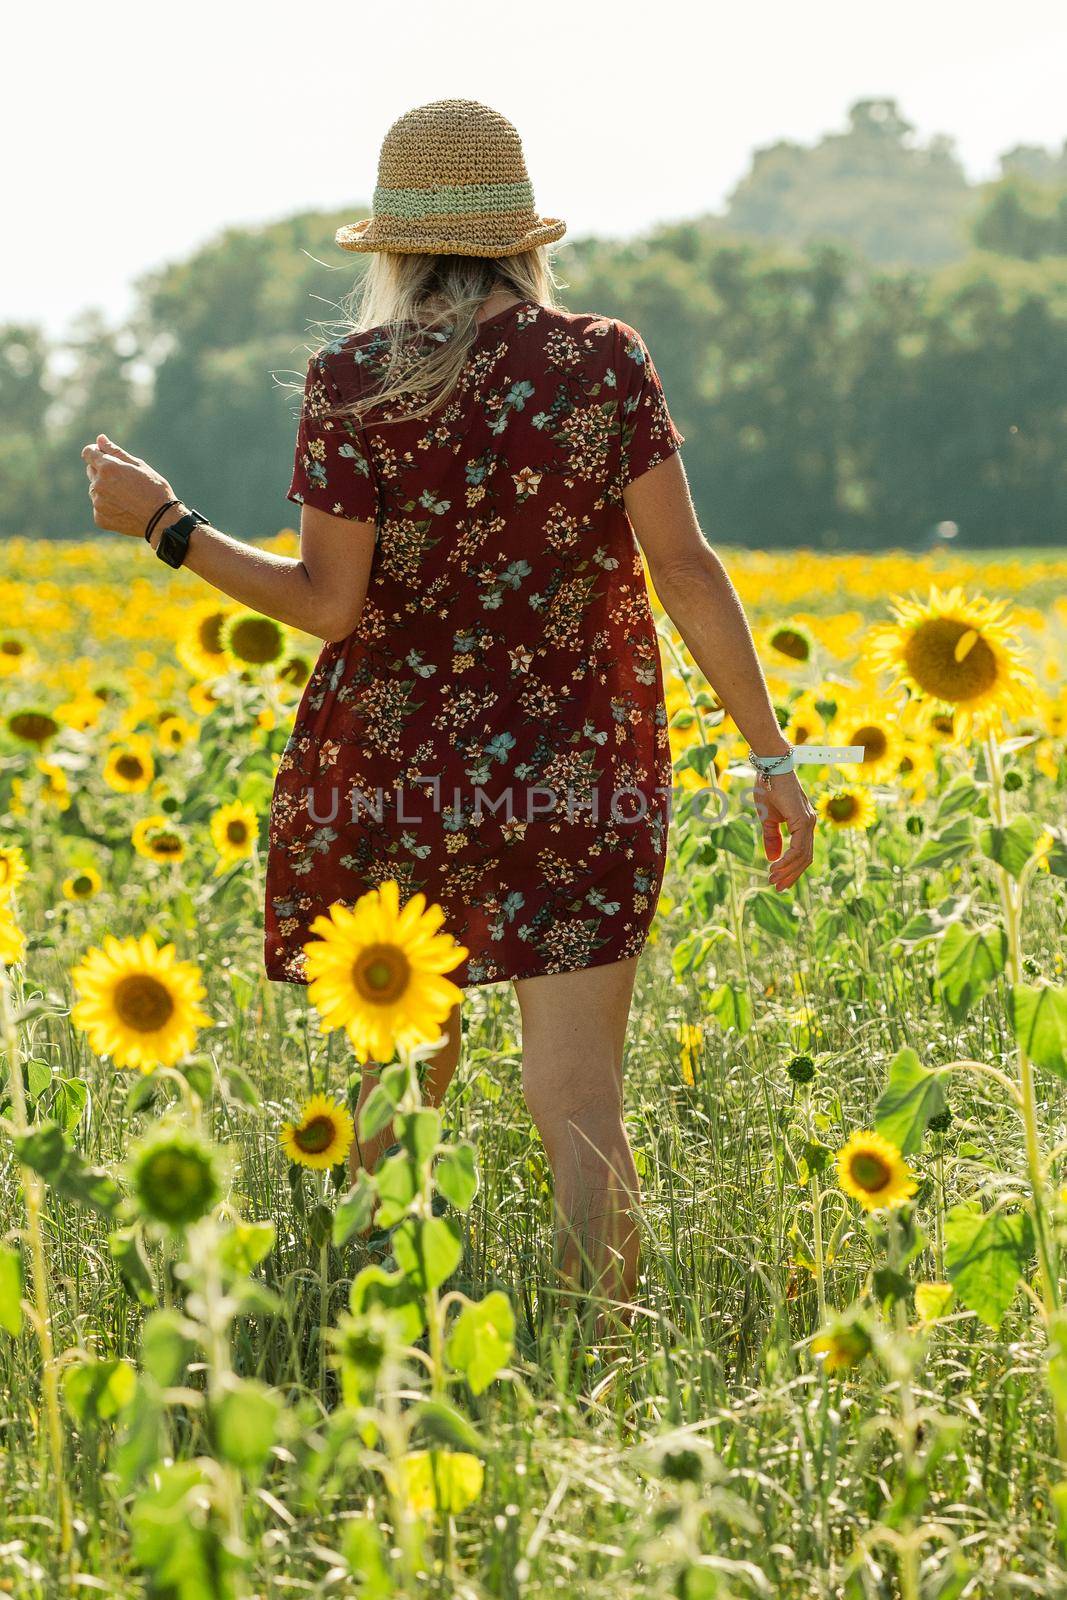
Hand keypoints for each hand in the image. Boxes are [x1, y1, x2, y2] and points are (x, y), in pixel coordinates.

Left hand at [81, 434, 178, 537]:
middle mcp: (98, 484)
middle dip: (103, 472)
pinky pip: (98, 507)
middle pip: (91, 471)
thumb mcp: (138, 466)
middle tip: (124, 481)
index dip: (95, 452)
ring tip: (127, 497)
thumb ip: (115, 451)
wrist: (162, 521)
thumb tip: (100, 438)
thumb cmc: (154, 489)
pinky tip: (125, 509)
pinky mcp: (99, 518)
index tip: (104, 456)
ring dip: (105, 490)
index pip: (88, 453)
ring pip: (95, 490)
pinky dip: (108, 506)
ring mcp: (98, 503)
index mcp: (108, 468)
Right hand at [754, 770, 816, 891]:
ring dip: (788, 870)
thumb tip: (772, 858)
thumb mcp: (767, 818)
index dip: (790, 869)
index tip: (776, 879)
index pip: (801, 853)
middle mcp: (809, 824)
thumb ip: (772, 837)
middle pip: (804, 859)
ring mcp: (808, 822)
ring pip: (803, 856)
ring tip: (773, 878)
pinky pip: (798, 847)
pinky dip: (787, 860)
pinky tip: (775, 866)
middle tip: (776, 886)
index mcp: (802, 824)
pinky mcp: (803, 820)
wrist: (771, 767)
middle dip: (790, 875)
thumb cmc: (768, 787)